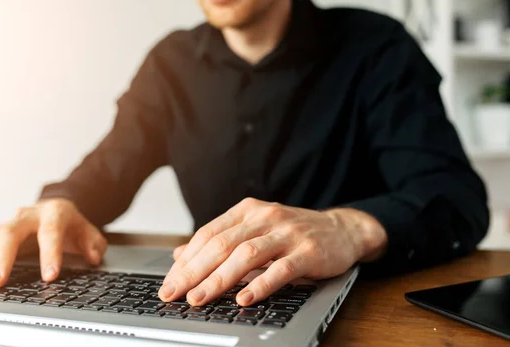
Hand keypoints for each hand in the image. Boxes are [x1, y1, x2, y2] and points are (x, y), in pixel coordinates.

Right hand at [0, 198, 107, 287]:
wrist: (57, 207)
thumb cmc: (70, 225)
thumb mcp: (89, 231)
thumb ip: (94, 244)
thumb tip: (93, 257)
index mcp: (53, 213)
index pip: (51, 231)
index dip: (50, 253)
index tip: (49, 275)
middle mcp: (26, 216)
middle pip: (9, 232)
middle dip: (3, 257)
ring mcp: (7, 223)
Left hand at [159, 198, 386, 306]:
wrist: (341, 229)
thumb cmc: (292, 232)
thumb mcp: (254, 229)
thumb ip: (220, 240)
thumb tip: (179, 254)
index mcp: (248, 211)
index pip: (209, 234)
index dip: (186, 259)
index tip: (169, 282)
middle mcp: (265, 217)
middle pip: (222, 244)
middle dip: (194, 272)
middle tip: (174, 293)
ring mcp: (287, 233)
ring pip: (247, 255)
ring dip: (219, 279)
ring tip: (199, 298)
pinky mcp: (307, 252)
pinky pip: (281, 269)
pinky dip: (261, 284)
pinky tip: (244, 299)